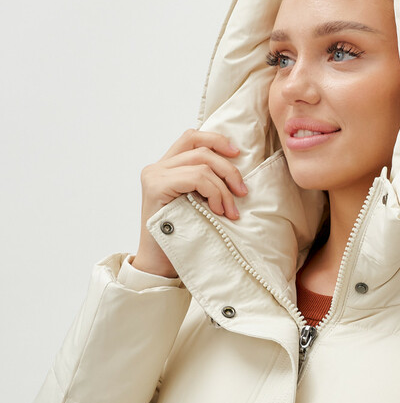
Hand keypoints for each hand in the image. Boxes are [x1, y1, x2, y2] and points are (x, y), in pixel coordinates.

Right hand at [130, 128, 247, 277]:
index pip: (192, 138)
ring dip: (223, 187)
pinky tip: (217, 210)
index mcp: (165, 167)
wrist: (161, 264)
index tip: (237, 154)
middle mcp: (156, 168)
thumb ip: (204, 183)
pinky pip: (196, 177)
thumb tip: (235, 171)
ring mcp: (154, 176)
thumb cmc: (183, 236)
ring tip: (230, 211)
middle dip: (228, 169)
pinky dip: (214, 192)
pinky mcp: (156, 187)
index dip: (216, 140)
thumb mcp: (197, 203)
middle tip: (242, 192)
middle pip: (201, 149)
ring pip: (202, 163)